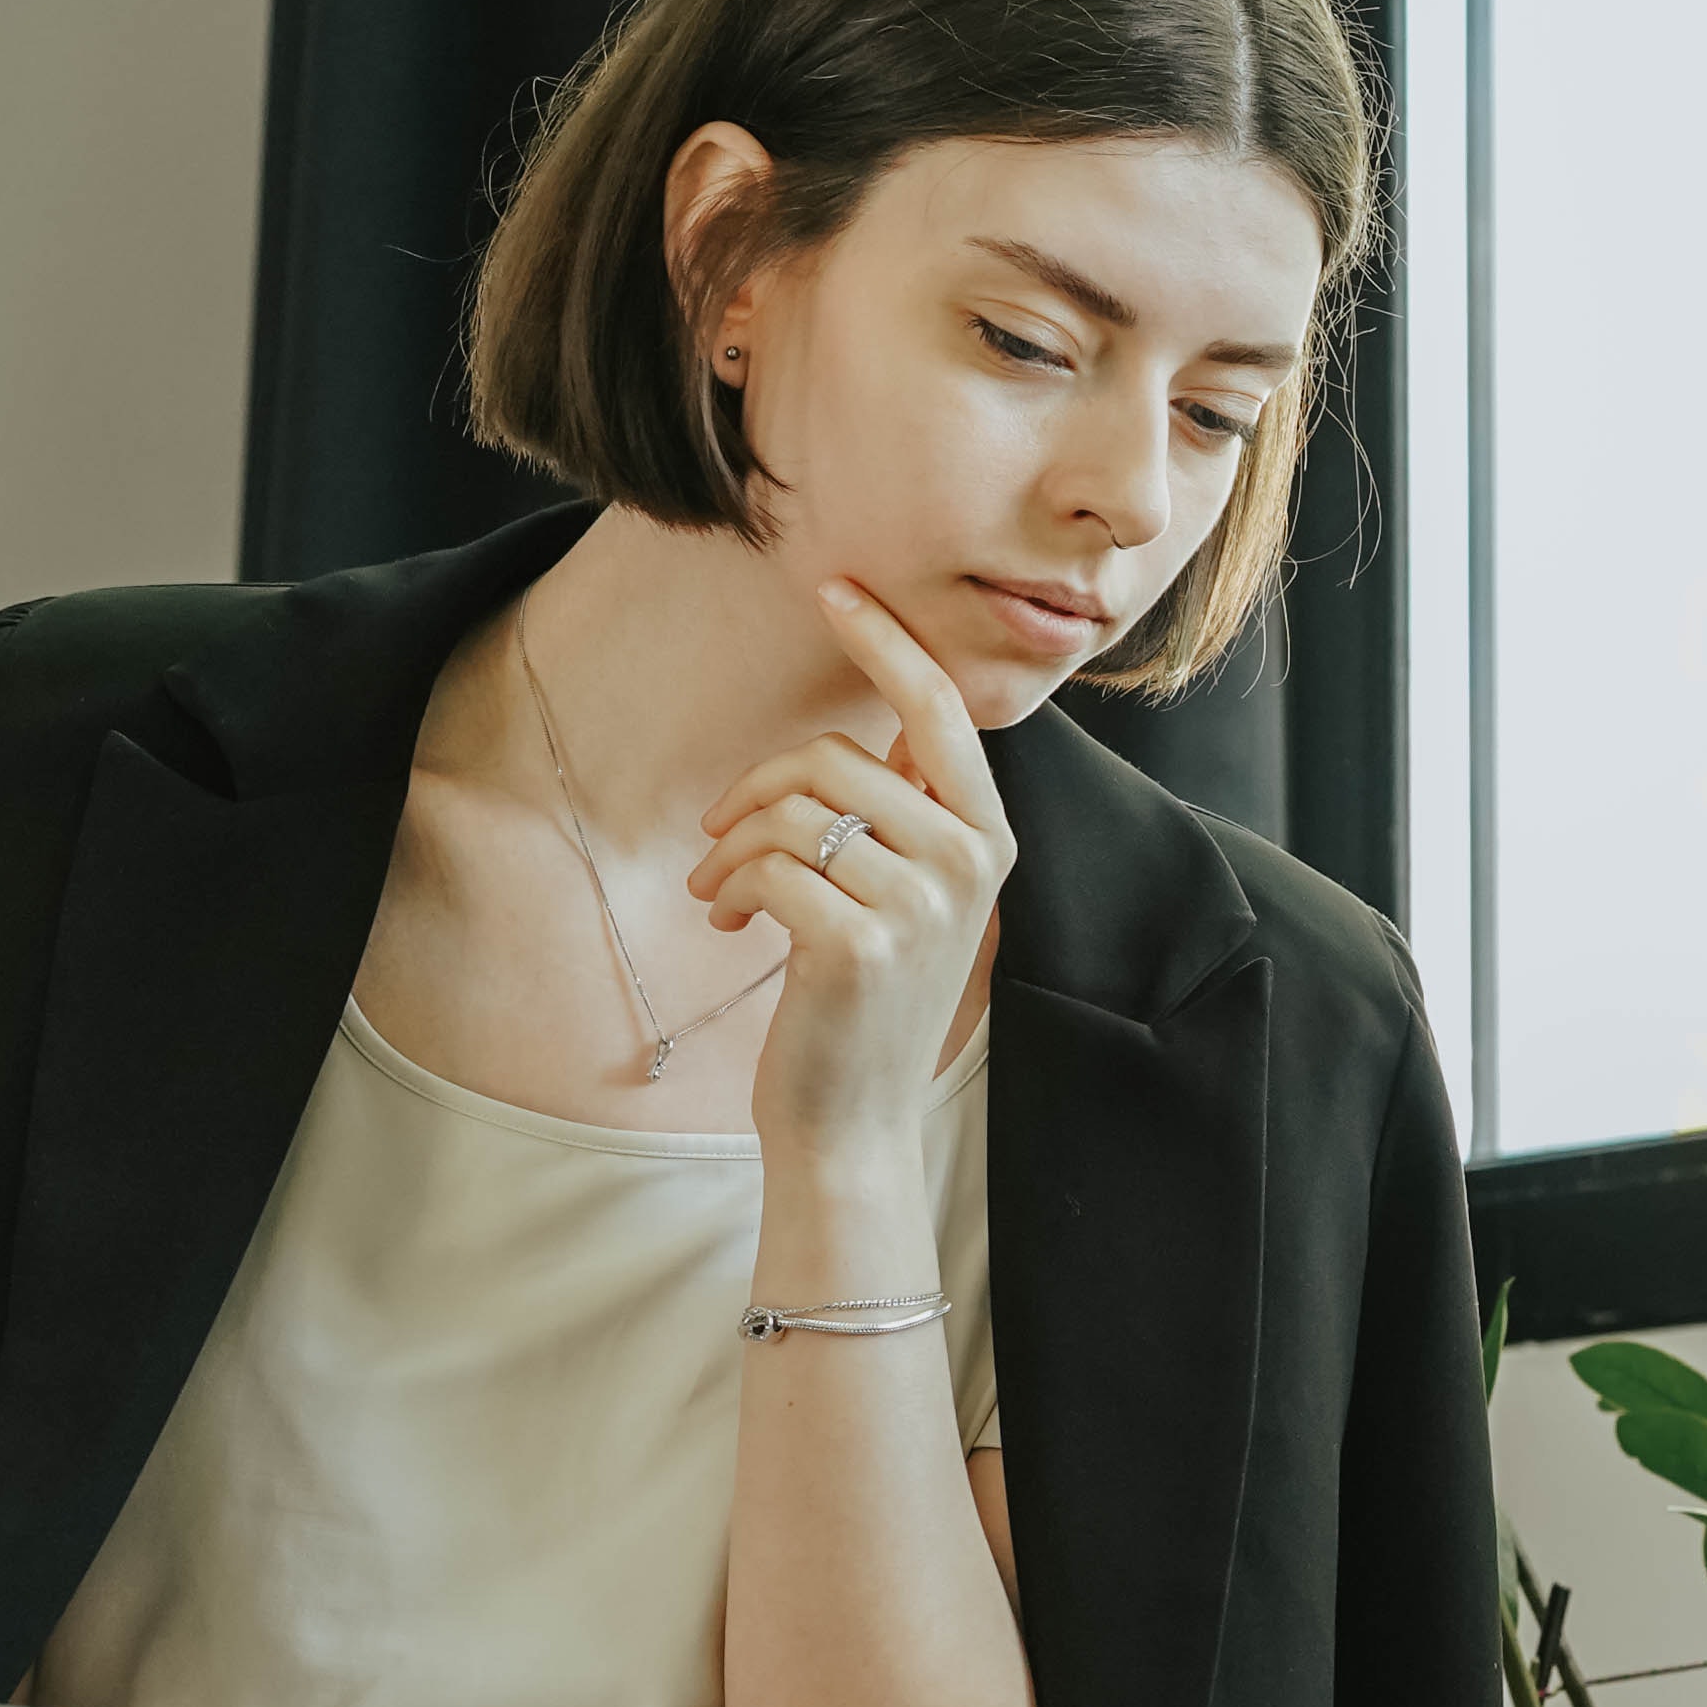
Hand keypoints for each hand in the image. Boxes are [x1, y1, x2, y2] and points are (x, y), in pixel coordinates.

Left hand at [701, 577, 1015, 1164]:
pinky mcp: (862, 944)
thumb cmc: (865, 1001)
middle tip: (720, 842)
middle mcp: (970, 863)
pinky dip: (729, 889)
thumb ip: (906, 815)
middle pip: (837, 757)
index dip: (886, 641)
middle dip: (756, 793)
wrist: (854, 1119)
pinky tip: (730, 925)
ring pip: (794, 811)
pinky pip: (770, 866)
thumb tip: (870, 731)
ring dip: (733, 848)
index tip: (834, 587)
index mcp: (988, 838)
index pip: (941, 711)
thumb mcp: (907, 895)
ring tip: (719, 893)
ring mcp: (922, 905)